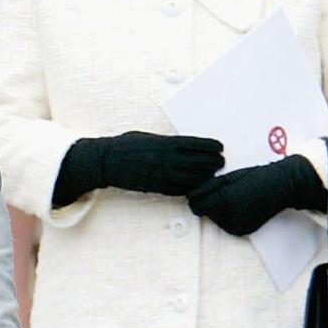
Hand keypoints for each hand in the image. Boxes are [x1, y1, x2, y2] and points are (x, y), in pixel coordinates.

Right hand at [52, 131, 223, 206]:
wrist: (106, 161)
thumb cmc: (125, 145)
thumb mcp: (147, 137)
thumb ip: (166, 141)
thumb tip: (183, 145)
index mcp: (165, 143)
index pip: (196, 144)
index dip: (211, 146)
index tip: (220, 147)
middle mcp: (167, 159)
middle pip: (199, 162)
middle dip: (213, 162)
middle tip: (221, 162)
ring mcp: (162, 174)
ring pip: (193, 178)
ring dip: (205, 177)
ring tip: (212, 175)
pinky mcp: (156, 186)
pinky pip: (180, 189)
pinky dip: (191, 187)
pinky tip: (196, 185)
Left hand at [189, 155, 327, 235]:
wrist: (281, 187)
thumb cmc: (253, 177)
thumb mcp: (226, 178)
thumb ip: (206, 188)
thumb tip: (190, 196)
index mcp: (222, 202)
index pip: (194, 204)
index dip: (198, 195)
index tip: (208, 188)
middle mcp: (229, 218)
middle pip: (204, 212)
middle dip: (210, 202)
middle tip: (227, 190)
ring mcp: (237, 226)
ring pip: (215, 219)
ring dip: (219, 209)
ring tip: (236, 197)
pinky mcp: (244, 231)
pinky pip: (227, 224)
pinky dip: (229, 216)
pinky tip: (241, 205)